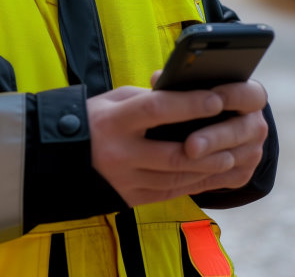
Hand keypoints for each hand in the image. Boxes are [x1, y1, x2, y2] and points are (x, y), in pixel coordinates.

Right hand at [87, 81, 268, 207]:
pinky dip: (194, 183)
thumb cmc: (93, 119)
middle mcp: (119, 153)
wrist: (60, 157)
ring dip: (207, 169)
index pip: (156, 111)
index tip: (216, 99)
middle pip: (172, 153)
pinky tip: (211, 173)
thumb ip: (147, 99)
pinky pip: (170, 193)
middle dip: (208, 146)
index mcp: (113, 121)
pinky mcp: (130, 198)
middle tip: (234, 135)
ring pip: (176, 178)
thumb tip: (183, 96)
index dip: (188, 105)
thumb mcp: (113, 100)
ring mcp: (125, 180)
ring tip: (230, 156)